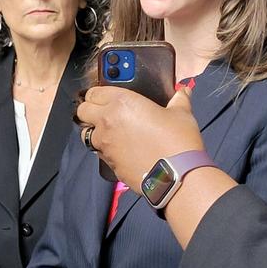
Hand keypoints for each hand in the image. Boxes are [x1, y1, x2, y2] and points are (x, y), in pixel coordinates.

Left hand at [77, 87, 203, 190]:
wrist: (177, 176)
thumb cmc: (178, 141)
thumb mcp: (181, 114)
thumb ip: (178, 99)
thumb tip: (183, 91)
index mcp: (121, 102)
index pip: (94, 92)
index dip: (98, 93)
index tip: (105, 95)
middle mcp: (107, 121)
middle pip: (82, 110)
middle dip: (89, 109)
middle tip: (103, 111)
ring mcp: (105, 144)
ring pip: (85, 133)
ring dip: (93, 130)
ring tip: (110, 131)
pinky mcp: (108, 163)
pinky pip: (98, 151)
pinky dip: (104, 148)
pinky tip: (120, 149)